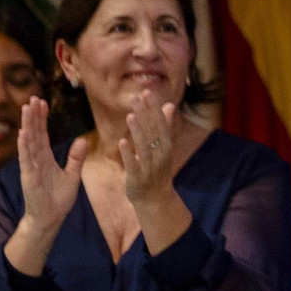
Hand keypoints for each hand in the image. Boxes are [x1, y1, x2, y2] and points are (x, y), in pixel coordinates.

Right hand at [16, 96, 84, 232]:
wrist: (51, 218)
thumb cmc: (59, 199)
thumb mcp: (72, 175)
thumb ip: (76, 158)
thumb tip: (83, 140)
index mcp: (46, 158)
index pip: (43, 134)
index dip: (41, 119)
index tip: (41, 103)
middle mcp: (36, 160)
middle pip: (34, 133)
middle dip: (33, 116)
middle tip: (32, 98)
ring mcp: (31, 167)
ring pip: (29, 142)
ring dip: (27, 125)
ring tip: (26, 109)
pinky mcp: (29, 177)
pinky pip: (26, 158)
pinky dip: (24, 146)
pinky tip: (23, 133)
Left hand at [119, 90, 177, 207]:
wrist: (156, 199)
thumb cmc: (157, 169)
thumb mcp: (163, 147)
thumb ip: (164, 126)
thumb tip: (169, 104)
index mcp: (165, 145)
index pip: (160, 123)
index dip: (154, 108)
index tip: (147, 92)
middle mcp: (160, 155)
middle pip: (152, 132)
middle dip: (145, 114)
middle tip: (136, 96)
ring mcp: (150, 167)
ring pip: (144, 147)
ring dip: (138, 131)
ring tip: (130, 115)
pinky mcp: (138, 178)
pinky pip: (133, 164)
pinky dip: (128, 153)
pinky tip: (122, 141)